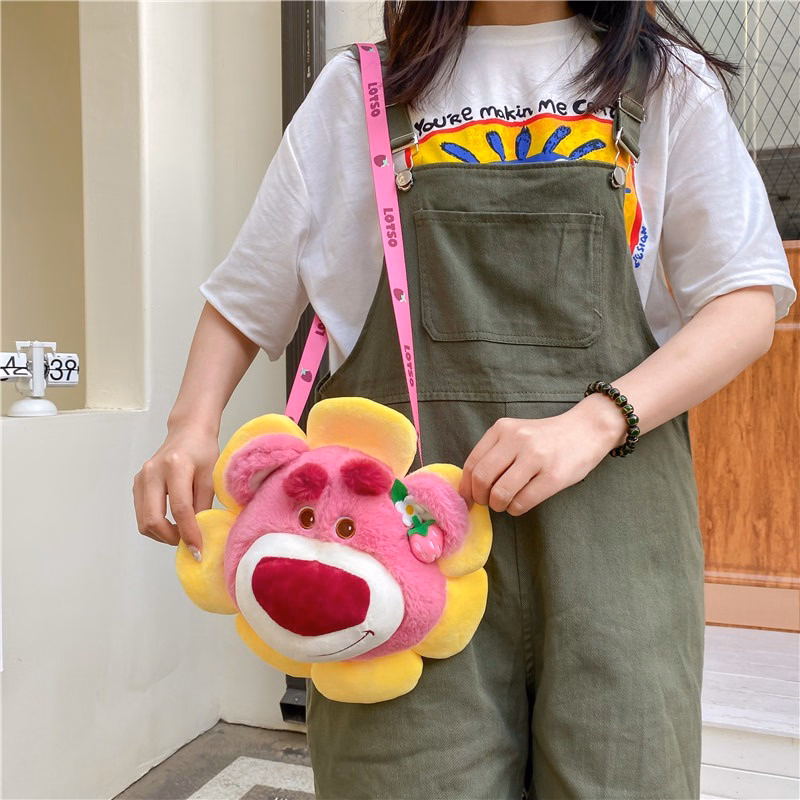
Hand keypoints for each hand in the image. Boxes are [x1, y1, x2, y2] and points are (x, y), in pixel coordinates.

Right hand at [132, 423, 219, 558]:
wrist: (187, 431)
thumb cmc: (203, 451)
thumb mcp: (210, 475)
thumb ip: (204, 504)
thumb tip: (199, 534)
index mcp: (175, 466)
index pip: (180, 508)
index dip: (189, 533)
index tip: (198, 551)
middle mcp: (152, 472)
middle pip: (153, 519)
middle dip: (171, 538)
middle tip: (189, 543)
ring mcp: (141, 478)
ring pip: (144, 521)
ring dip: (162, 534)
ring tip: (182, 533)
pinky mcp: (137, 484)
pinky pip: (142, 514)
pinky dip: (156, 525)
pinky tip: (173, 523)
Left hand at [458, 395, 626, 514]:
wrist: (586, 430)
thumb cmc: (546, 438)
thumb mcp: (515, 434)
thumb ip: (493, 454)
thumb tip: (469, 488)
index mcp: (502, 429)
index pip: (472, 463)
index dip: (466, 487)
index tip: (468, 499)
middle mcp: (517, 440)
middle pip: (482, 479)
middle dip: (480, 498)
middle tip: (487, 503)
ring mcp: (536, 457)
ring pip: (500, 493)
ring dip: (498, 506)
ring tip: (505, 503)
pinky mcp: (554, 476)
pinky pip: (522, 502)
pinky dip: (515, 509)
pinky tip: (520, 504)